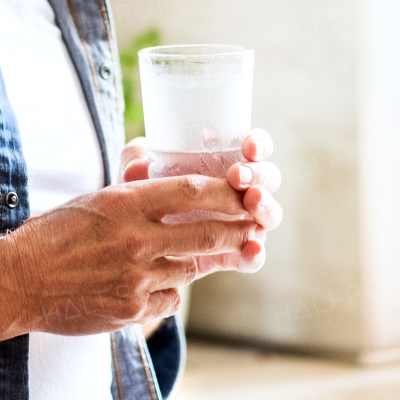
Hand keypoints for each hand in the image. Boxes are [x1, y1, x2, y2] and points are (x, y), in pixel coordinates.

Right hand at [1, 176, 258, 335]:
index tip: (244, 190)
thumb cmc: (52, 235)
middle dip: (239, 229)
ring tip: (217, 253)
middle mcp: (135, 239)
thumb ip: (136, 197)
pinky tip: (158, 284)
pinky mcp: (132, 309)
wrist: (18, 282)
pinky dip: (170, 291)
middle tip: (257, 225)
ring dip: (204, 261)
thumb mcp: (95, 200)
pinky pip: (170, 299)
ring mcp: (136, 278)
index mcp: (124, 203)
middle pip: (207, 232)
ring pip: (192, 268)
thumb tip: (177, 189)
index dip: (226, 191)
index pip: (192, 190)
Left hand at [118, 130, 281, 274]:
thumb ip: (135, 162)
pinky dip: (256, 252)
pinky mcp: (233, 254)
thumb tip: (138, 167)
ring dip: (265, 207)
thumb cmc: (140, 195)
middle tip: (238, 176)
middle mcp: (240, 191)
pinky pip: (252, 255)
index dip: (258, 144)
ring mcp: (240, 223)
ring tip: (251, 202)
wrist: (132, 240)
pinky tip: (252, 248)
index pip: (252, 149)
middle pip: (267, 179)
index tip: (249, 145)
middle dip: (259, 174)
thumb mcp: (135, 173)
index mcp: (225, 163)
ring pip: (268, 214)